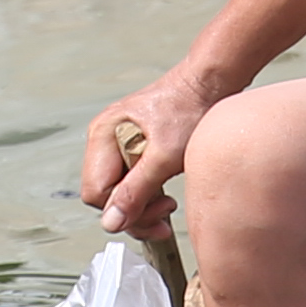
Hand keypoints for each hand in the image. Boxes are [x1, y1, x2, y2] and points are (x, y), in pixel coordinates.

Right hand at [81, 70, 224, 237]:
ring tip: (168, 202)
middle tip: (165, 210)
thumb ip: (136, 191)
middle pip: (105, 195)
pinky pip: (129, 181)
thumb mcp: (164, 156)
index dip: (124, 210)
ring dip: (143, 205)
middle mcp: (103, 138)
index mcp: (103, 136)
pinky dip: (147, 194)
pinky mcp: (132, 147)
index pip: (96, 193)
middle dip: (135, 210)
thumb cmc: (189, 108)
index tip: (156, 213)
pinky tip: (165, 193)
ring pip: (118, 191)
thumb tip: (111, 222)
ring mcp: (116, 142)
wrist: (209, 84)